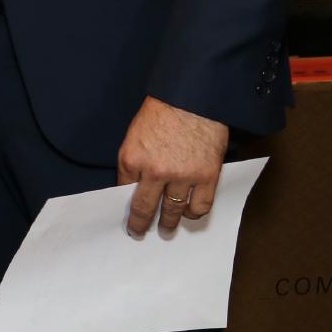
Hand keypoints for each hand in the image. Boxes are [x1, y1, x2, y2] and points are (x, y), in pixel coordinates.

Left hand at [118, 96, 228, 236]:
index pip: (124, 191)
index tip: (126, 218)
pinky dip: (193, 213)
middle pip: (146, 208)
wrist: (193, 98)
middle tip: (139, 233)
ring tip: (167, 229)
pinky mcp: (207, 176)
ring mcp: (183, 176)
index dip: (125, 206)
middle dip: (141, 225)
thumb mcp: (134, 135)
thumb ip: (133, 162)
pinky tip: (189, 212)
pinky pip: (200, 206)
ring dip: (169, 224)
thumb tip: (131, 186)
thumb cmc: (161, 113)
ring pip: (173, 211)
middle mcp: (156, 171)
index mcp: (133, 159)